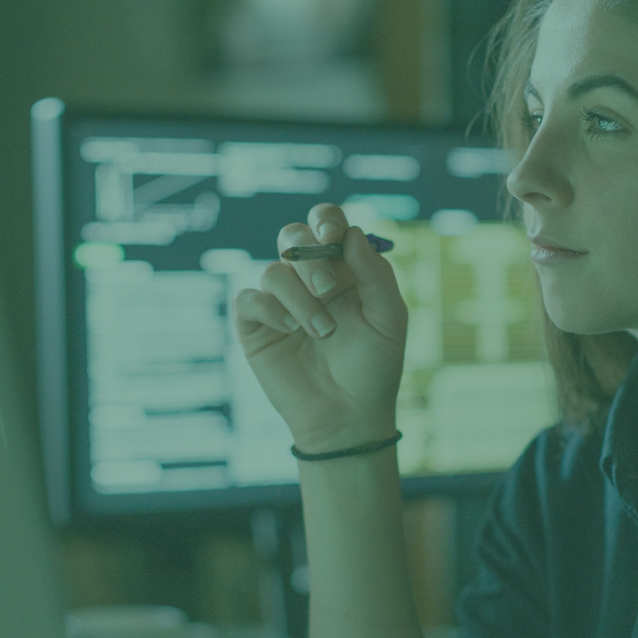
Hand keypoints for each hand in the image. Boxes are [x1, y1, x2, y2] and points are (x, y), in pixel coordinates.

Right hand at [231, 203, 407, 452]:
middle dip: (310, 257)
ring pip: (274, 271)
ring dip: (300, 298)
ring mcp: (280, 303)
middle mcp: (308, 281)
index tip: (333, 239)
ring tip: (324, 332)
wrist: (349, 416)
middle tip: (329, 288)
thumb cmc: (374, 367)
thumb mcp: (389, 318)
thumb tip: (351, 234)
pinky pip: (248, 299)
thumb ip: (375, 273)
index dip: (326, 221)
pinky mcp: (256, 327)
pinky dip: (270, 309)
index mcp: (343, 270)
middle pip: (293, 236)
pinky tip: (290, 331)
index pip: (327, 225)